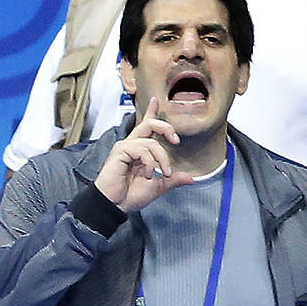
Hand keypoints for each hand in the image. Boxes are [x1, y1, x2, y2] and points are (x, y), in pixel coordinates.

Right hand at [94, 98, 194, 212]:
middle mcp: (131, 145)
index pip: (146, 126)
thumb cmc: (130, 195)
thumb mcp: (157, 186)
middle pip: (150, 123)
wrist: (115, 205)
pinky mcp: (120, 151)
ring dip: (162, 158)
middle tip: (176, 140)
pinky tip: (147, 174)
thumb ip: (173, 179)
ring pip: (151, 141)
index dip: (151, 112)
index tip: (155, 100)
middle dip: (166, 128)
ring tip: (163, 173)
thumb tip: (191, 178)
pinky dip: (150, 163)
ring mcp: (125, 147)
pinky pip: (143, 149)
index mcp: (139, 150)